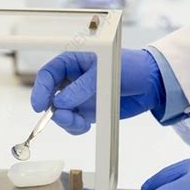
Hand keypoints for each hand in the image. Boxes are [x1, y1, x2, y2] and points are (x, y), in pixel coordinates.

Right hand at [30, 49, 165, 133]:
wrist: (151, 84)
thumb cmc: (130, 68)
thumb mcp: (105, 74)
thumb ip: (82, 88)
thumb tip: (60, 103)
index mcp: (73, 61)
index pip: (48, 74)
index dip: (40, 90)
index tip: (38, 106)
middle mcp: (72, 80)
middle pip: (50, 97)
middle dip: (55, 111)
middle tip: (67, 118)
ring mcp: (78, 97)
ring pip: (60, 113)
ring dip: (67, 121)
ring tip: (82, 123)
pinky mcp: (87, 111)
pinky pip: (73, 123)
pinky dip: (75, 128)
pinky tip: (86, 126)